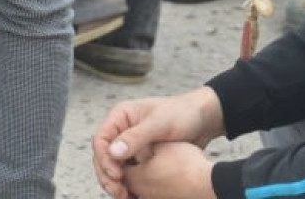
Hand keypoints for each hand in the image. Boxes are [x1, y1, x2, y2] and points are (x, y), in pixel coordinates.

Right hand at [93, 88, 224, 197]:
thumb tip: (112, 152)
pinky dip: (129, 184)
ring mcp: (131, 144)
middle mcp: (122, 130)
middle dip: (108, 176)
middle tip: (118, 193)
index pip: (101, 140)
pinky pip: (129, 172)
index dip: (104, 160)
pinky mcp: (141, 156)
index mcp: (121, 117)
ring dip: (116, 183)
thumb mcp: (159, 124)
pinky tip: (134, 195)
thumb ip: (135, 137)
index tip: (116, 176)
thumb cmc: (182, 114)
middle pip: (104, 156)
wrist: (203, 120)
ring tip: (125, 197)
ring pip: (114, 167)